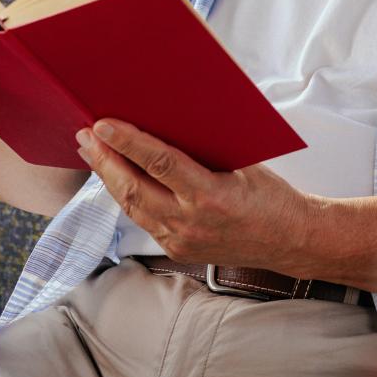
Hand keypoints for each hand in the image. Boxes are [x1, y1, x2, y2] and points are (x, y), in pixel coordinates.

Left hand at [77, 118, 311, 267]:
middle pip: (134, 189)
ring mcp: (182, 241)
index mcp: (212, 196)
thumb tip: (166, 124)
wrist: (290, 240)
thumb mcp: (243, 165)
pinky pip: (144, 220)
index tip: (103, 124)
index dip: (128, 142)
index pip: (160, 163)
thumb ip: (205, 151)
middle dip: (105, 160)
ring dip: (109, 179)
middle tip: (86, 136)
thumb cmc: (272, 196)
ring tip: (93, 153)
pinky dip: (128, 197)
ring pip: (132, 207)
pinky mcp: (177, 251)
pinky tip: (118, 180)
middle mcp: (192, 223)